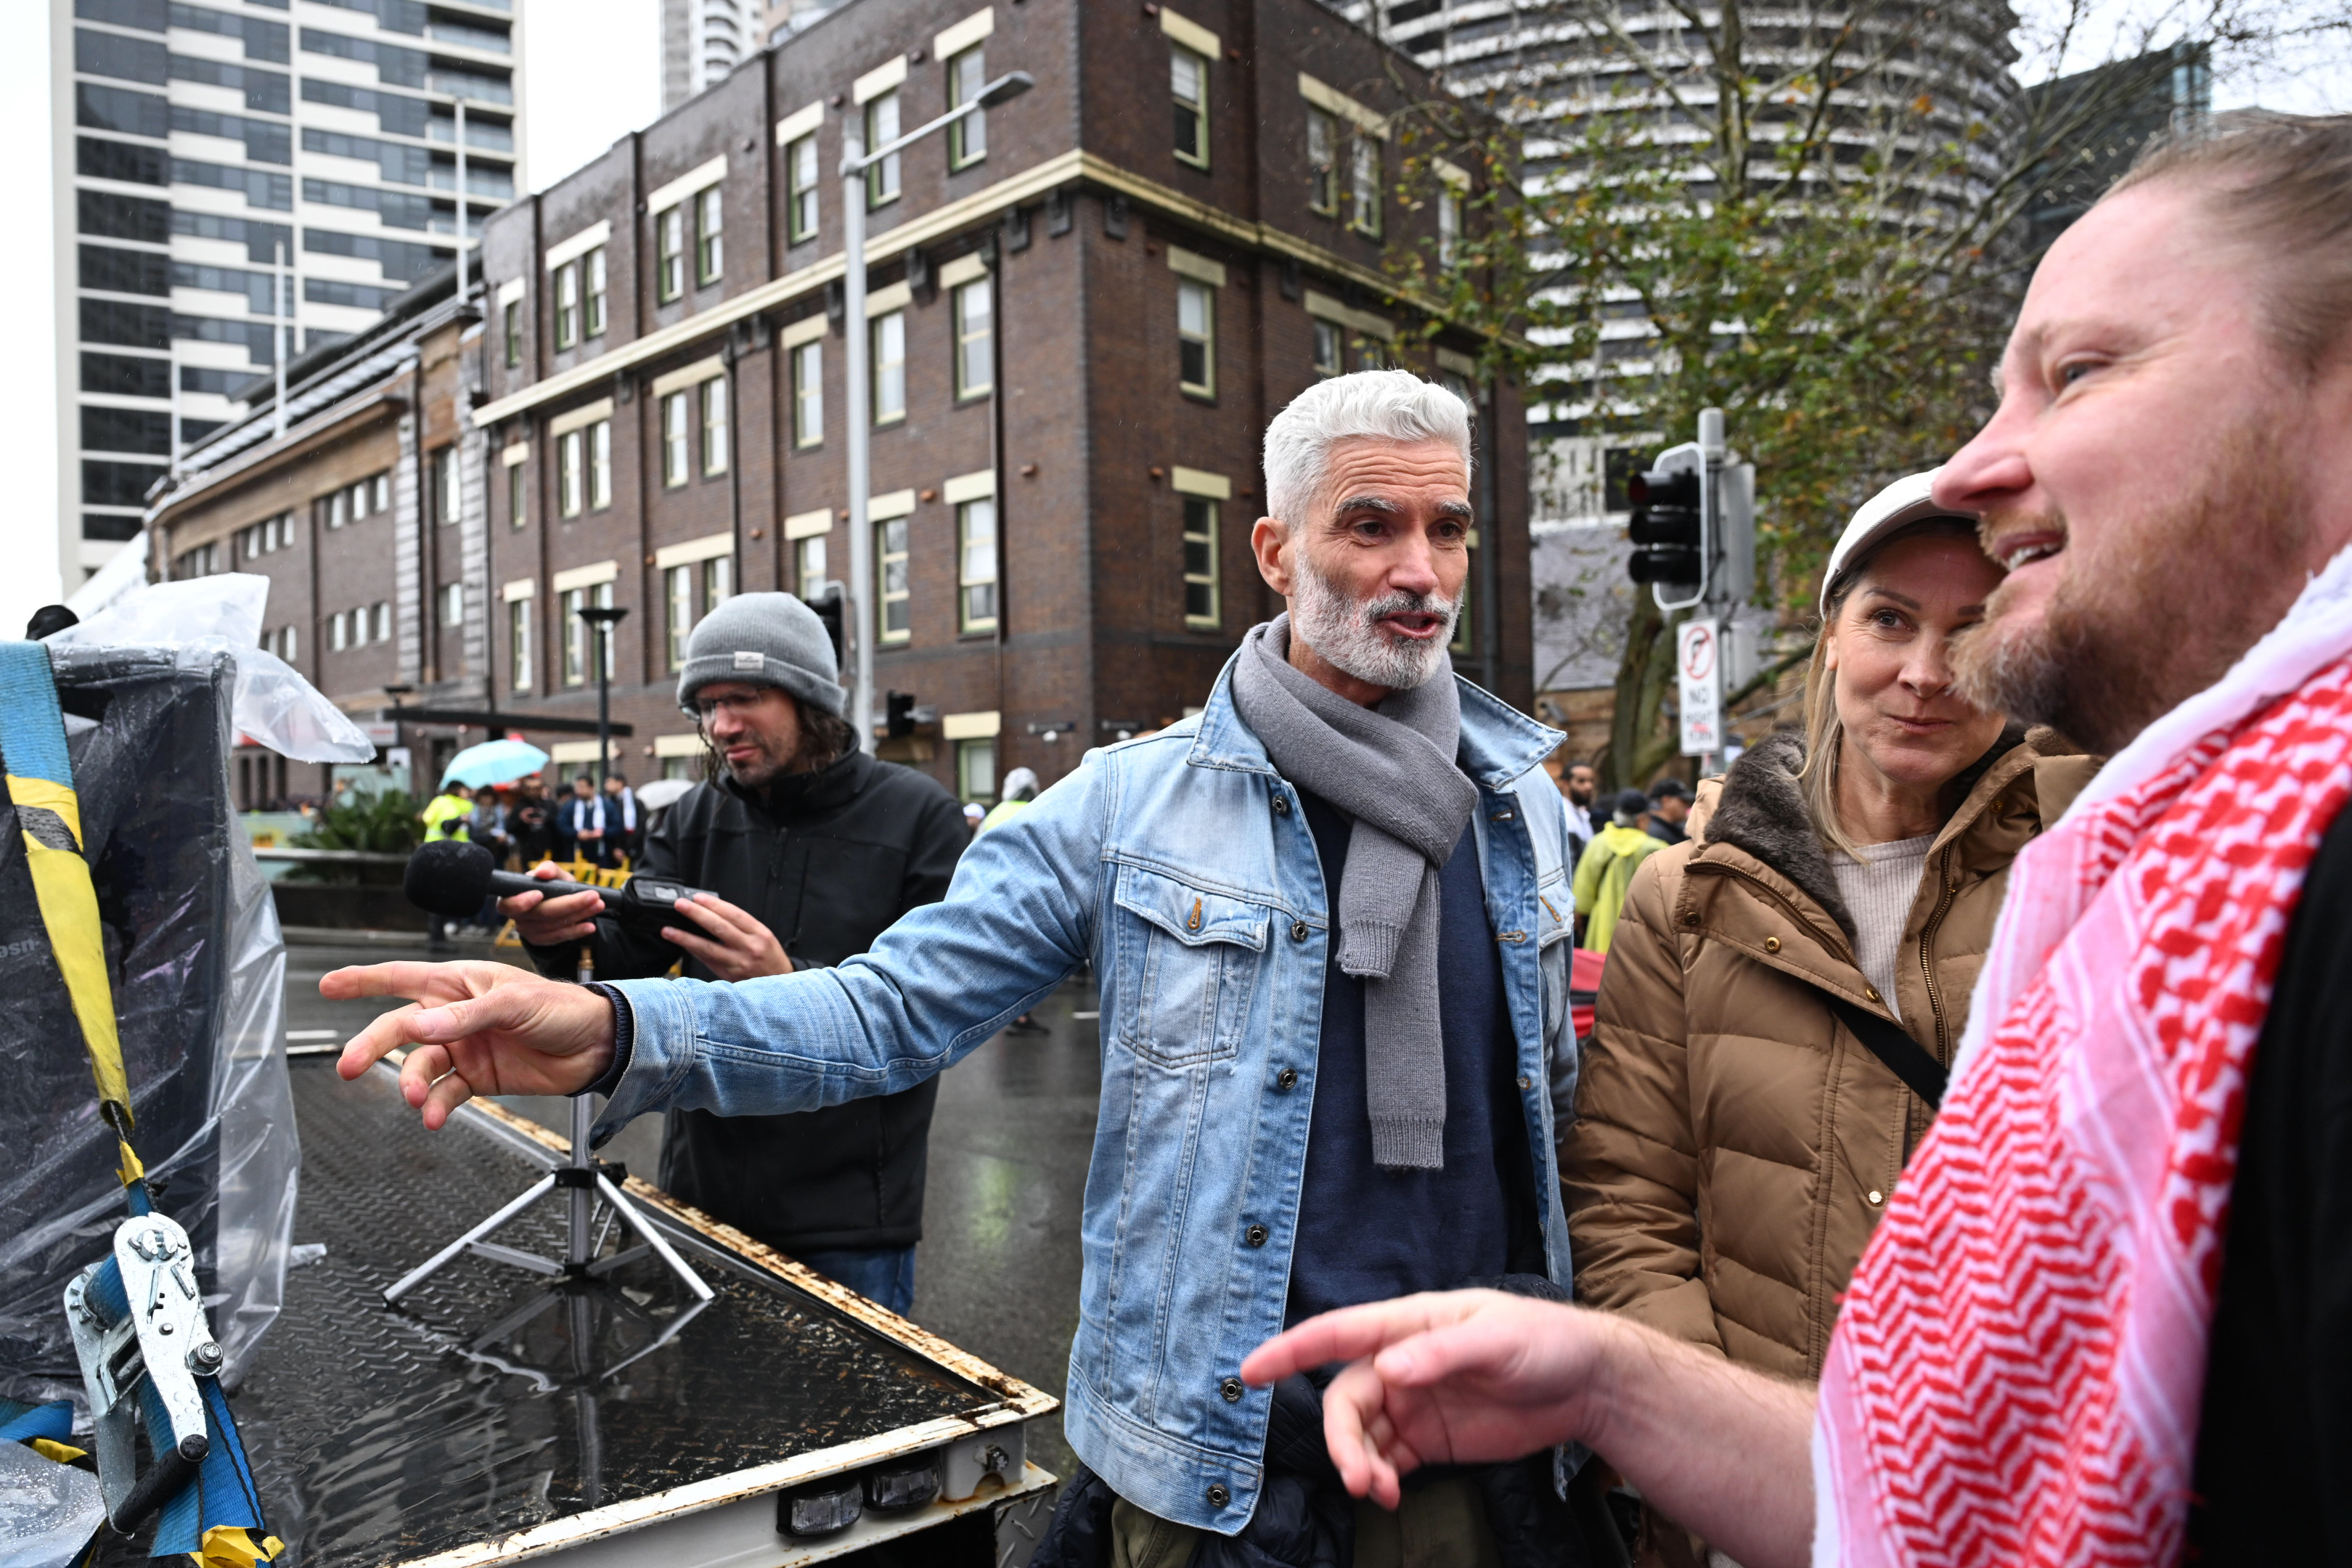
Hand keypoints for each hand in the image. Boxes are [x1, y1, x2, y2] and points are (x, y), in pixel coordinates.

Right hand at [322, 960, 617, 1128]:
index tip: (328, 985)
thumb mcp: (514, 1003)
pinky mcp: (477, 1078)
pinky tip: (431, 1117)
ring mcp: (463, 1047)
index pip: (402, 977)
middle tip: (347, 1066)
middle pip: (400, 1029)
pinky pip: (445, 1093)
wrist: (596, 1045)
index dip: (363, 980)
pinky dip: (435, 1106)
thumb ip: (466, 1016)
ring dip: (411, 1083)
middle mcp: (453, 1015)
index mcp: (459, 982)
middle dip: (371, 1046)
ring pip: (420, 1066)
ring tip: (413, 1100)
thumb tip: (421, 1026)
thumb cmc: (561, 1008)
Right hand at [500, 860, 606, 944]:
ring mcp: (528, 931)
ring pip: (553, 925)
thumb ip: (549, 869)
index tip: (539, 894)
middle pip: (541, 913)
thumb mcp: (554, 875)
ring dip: (579, 915)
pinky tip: (590, 925)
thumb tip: (542, 872)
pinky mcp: (540, 941)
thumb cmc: (552, 886)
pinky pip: (559, 937)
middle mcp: (517, 917)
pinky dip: (576, 931)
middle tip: (593, 896)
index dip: (521, 901)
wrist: (557, 904)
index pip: (508, 904)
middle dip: (570, 904)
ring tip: (598, 905)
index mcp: (511, 897)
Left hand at [661, 892, 793, 979]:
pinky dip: (693, 952)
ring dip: (685, 938)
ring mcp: (738, 964)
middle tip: (681, 905)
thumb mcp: (763, 937)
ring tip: (669, 930)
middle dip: (697, 915)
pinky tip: (681, 945)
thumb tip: (712, 913)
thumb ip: (741, 927)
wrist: (780, 985)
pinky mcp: (728, 977)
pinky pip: (707, 962)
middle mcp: (750, 948)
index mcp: (760, 934)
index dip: (714, 905)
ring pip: (708, 948)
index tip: (698, 898)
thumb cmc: (770, 958)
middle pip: (719, 928)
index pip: (734, 914)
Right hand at [1239, 1290, 1611, 1508]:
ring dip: (1359, 1464)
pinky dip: (1380, 1479)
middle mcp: (1402, 1362)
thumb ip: (1440, 1353)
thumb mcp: (1498, 1340)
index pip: (1338, 1334)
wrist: (1587, 1385)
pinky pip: (1387, 1459)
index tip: (1250, 1372)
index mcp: (1410, 1325)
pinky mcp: (1430, 1439)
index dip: (1291, 1351)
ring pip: (1362, 1435)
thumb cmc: (1545, 1342)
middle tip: (1357, 1478)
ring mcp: (1414, 1402)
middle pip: (1346, 1399)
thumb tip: (1388, 1369)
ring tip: (1379, 1493)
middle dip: (1342, 1440)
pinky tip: (1391, 1496)